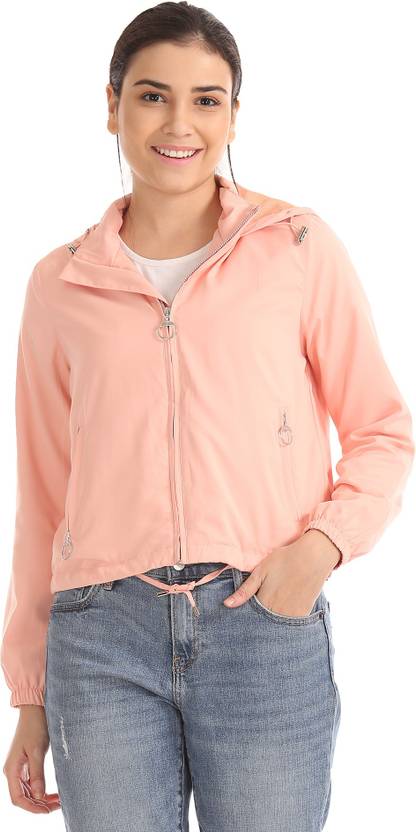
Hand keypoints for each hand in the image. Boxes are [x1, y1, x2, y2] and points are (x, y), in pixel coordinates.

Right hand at [3, 705, 60, 813]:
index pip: (18, 798)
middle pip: (23, 797)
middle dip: (39, 805)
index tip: (47, 810)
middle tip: (58, 805)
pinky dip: (42, 790)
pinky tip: (53, 793)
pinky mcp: (27, 763)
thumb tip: (39, 796)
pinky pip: (32, 783)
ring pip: (28, 792)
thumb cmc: (35, 726)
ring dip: (41, 799)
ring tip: (58, 801)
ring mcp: (20, 768)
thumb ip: (37, 774)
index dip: (32, 807)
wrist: (35, 709)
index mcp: (12, 769)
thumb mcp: (37, 750)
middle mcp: (13, 771)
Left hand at [223, 530, 340, 615]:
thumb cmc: (285, 560)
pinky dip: (284, 623)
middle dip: (256, 624)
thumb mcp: (261, 572)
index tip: (239, 617)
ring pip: (276, 627)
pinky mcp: (303, 614)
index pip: (248, 617)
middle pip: (262, 625)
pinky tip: (282, 614)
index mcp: (264, 602)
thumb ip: (245, 591)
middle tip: (257, 614)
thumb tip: (227, 605)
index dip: (244, 617)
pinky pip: (290, 626)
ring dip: (270, 625)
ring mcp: (291, 616)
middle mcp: (277, 613)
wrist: (313, 557)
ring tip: (270, 615)